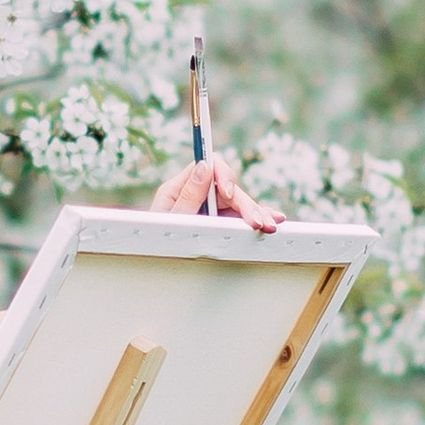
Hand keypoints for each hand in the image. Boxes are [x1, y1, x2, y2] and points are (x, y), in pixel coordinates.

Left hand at [154, 151, 282, 232]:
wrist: (152, 259)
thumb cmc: (155, 240)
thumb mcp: (170, 219)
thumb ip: (188, 194)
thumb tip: (204, 166)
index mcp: (179, 187)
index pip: (207, 166)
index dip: (222, 175)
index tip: (229, 193)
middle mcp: (197, 193)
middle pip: (227, 187)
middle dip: (245, 203)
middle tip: (257, 221)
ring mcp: (209, 206)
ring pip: (238, 201)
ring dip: (256, 212)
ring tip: (270, 225)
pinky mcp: (218, 219)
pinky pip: (240, 214)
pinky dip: (257, 216)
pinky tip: (272, 219)